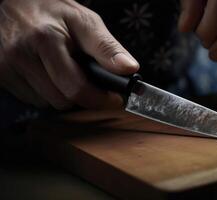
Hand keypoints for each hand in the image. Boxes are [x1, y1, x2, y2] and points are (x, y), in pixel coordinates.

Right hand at [0, 0, 138, 108]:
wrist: (13, 4)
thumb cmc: (50, 10)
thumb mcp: (84, 21)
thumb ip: (106, 47)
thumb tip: (129, 69)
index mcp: (46, 40)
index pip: (76, 88)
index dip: (100, 99)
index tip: (114, 99)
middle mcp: (22, 56)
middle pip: (62, 101)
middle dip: (81, 96)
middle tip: (89, 81)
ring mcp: (7, 67)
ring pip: (46, 103)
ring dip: (62, 94)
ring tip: (64, 71)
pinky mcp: (0, 74)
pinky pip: (31, 99)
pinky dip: (45, 92)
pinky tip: (47, 73)